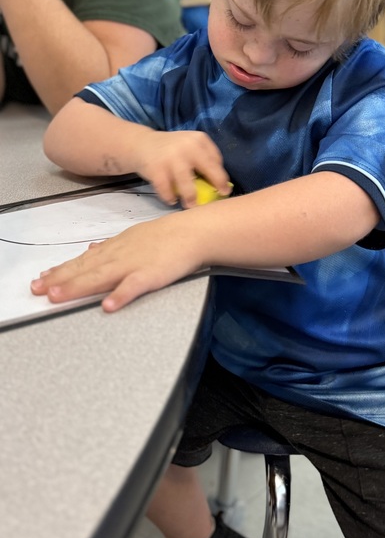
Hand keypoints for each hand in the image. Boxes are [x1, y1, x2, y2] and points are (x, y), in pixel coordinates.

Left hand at [31, 211, 205, 311]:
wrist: (193, 232)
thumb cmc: (167, 236)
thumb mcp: (134, 236)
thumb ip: (111, 246)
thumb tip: (92, 250)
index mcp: (115, 248)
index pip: (82, 261)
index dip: (61, 271)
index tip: (41, 280)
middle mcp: (119, 255)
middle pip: (85, 270)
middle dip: (60, 280)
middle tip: (38, 290)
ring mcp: (135, 264)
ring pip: (101, 277)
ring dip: (78, 287)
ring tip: (58, 296)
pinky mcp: (152, 275)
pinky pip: (134, 286)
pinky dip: (121, 294)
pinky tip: (108, 304)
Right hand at [134, 129, 231, 207]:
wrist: (142, 144)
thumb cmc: (172, 149)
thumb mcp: (190, 145)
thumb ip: (204, 158)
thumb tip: (222, 184)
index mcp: (199, 140)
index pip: (216, 160)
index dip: (221, 176)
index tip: (223, 188)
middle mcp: (187, 146)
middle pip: (209, 169)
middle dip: (216, 185)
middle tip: (217, 198)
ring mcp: (171, 158)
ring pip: (187, 184)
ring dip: (191, 198)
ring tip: (191, 205)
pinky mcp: (156, 169)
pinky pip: (167, 190)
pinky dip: (170, 197)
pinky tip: (172, 199)